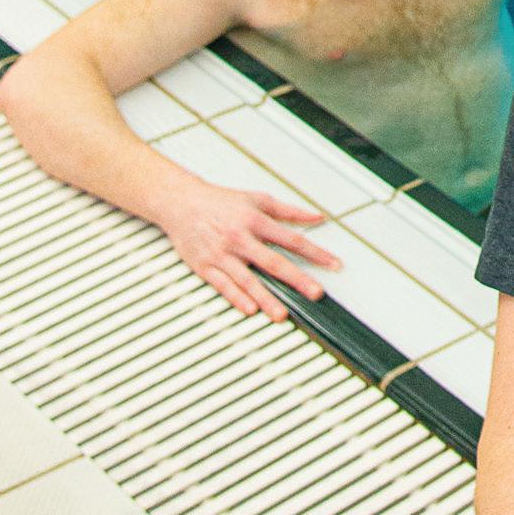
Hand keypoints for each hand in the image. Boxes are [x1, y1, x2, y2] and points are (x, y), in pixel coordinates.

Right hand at [153, 177, 338, 320]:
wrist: (180, 202)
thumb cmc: (220, 201)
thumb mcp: (257, 199)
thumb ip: (289, 211)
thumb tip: (317, 217)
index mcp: (255, 221)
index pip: (292, 240)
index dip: (316, 253)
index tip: (334, 265)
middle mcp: (240, 239)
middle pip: (273, 262)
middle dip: (297, 279)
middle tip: (315, 293)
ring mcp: (222, 254)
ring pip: (247, 279)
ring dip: (266, 298)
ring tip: (282, 314)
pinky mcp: (205, 266)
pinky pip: (222, 285)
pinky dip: (236, 298)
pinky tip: (249, 309)